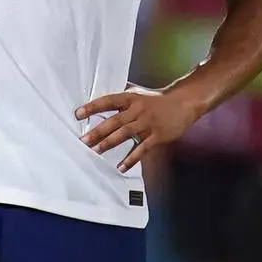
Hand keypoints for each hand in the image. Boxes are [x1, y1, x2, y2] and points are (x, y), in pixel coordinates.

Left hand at [76, 84, 202, 171]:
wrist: (183, 103)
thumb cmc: (156, 100)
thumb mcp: (138, 94)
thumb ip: (121, 100)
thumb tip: (99, 100)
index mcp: (131, 98)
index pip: (108, 101)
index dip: (92, 107)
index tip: (78, 114)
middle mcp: (138, 110)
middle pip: (115, 121)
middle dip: (98, 131)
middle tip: (83, 140)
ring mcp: (147, 123)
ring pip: (126, 133)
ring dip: (109, 143)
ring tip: (96, 151)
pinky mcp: (157, 136)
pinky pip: (141, 149)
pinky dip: (131, 158)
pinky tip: (121, 166)